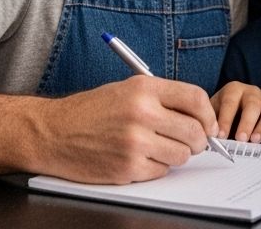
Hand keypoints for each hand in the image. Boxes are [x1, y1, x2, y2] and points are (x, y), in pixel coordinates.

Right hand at [34, 75, 218, 183]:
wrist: (51, 132)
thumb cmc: (90, 111)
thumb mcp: (126, 89)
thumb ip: (163, 99)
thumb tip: (200, 116)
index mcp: (144, 88)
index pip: (196, 98)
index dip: (208, 115)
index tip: (209, 125)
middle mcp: (142, 113)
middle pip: (194, 131)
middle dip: (198, 140)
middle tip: (191, 142)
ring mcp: (134, 142)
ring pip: (182, 155)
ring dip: (176, 155)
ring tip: (158, 148)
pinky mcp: (127, 168)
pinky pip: (162, 171)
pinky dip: (156, 168)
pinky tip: (139, 158)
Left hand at [211, 82, 260, 142]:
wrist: (235, 110)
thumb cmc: (223, 112)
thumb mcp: (213, 112)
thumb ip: (211, 122)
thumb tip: (208, 137)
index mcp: (233, 90)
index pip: (230, 102)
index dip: (225, 120)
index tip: (221, 136)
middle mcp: (252, 92)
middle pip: (252, 105)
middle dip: (246, 123)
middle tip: (241, 139)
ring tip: (255, 140)